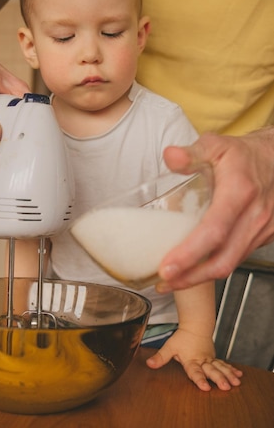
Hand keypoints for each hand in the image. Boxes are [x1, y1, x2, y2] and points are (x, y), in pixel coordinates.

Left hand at [146, 329, 242, 390]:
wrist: (196, 326)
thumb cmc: (182, 338)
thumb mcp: (169, 347)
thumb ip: (160, 357)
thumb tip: (149, 364)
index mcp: (191, 360)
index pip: (194, 371)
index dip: (199, 379)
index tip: (205, 387)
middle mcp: (202, 360)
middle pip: (211, 370)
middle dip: (219, 379)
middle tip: (226, 387)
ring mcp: (210, 359)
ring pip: (220, 367)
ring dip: (228, 375)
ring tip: (236, 383)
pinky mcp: (214, 358)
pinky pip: (224, 364)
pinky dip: (232, 369)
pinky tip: (239, 376)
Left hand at [158, 129, 273, 288]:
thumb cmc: (244, 155)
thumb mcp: (217, 146)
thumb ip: (192, 153)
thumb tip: (170, 156)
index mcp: (239, 193)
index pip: (214, 231)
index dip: (189, 254)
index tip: (166, 267)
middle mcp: (253, 216)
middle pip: (222, 260)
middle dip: (190, 277)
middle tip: (163, 282)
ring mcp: (261, 230)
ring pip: (230, 264)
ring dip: (200, 277)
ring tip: (172, 281)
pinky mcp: (263, 237)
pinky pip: (237, 258)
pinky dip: (214, 268)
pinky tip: (195, 268)